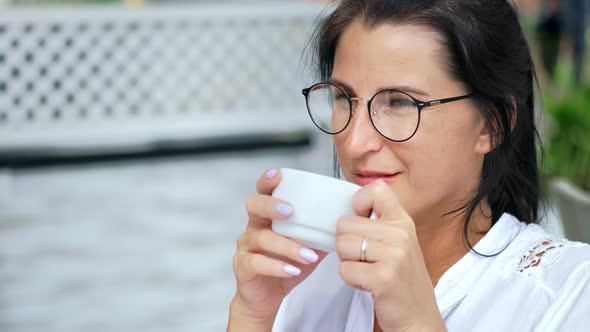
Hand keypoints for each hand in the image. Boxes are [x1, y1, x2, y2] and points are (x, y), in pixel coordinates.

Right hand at [229, 169, 327, 327]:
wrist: (267, 297)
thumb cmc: (287, 265)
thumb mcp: (307, 245)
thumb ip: (320, 230)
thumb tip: (350, 218)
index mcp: (268, 216)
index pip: (263, 191)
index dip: (267, 181)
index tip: (278, 175)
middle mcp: (253, 226)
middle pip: (254, 206)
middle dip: (271, 205)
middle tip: (290, 211)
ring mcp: (245, 246)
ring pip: (261, 238)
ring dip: (287, 246)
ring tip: (308, 256)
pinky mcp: (243, 266)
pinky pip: (256, 262)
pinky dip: (276, 266)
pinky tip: (292, 270)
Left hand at [335, 180, 445, 331]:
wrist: (419, 317)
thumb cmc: (401, 280)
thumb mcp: (397, 242)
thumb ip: (377, 223)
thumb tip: (345, 209)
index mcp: (403, 221)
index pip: (376, 189)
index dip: (358, 203)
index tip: (361, 220)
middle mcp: (400, 234)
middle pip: (345, 223)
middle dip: (347, 243)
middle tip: (366, 259)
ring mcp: (394, 256)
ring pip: (342, 245)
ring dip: (347, 261)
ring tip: (367, 270)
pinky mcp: (383, 278)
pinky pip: (344, 269)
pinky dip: (350, 279)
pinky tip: (368, 284)